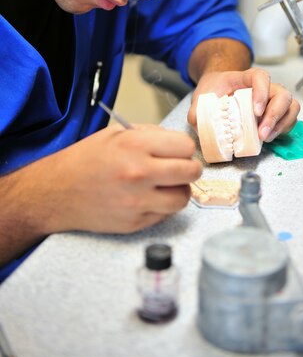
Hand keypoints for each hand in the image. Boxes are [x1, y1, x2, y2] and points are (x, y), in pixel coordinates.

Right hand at [47, 124, 201, 232]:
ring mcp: (137, 201)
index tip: (177, 151)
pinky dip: (162, 206)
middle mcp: (139, 173)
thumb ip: (150, 135)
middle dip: (188, 168)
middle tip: (179, 168)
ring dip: (179, 190)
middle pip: (191, 171)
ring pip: (183, 197)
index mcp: (135, 145)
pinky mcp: (135, 223)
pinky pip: (165, 214)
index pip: (186, 146)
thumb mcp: (117, 134)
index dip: (183, 148)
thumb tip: (178, 144)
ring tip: (166, 185)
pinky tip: (148, 198)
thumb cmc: (87, 159)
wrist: (57, 192)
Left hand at [187, 67, 299, 141]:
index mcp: (247, 78)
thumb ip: (197, 109)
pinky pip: (289, 119)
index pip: (261, 77)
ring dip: (282, 124)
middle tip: (261, 133)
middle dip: (275, 115)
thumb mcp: (202, 96)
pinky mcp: (276, 113)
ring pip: (291, 107)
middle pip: (282, 95)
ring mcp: (273, 100)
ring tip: (265, 138)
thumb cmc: (215, 90)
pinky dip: (283, 129)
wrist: (219, 91)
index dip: (262, 92)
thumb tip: (198, 122)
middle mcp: (265, 87)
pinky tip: (269, 138)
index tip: (255, 111)